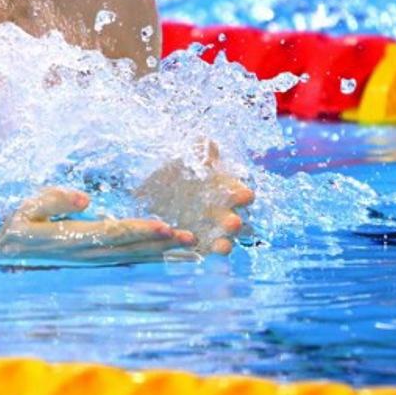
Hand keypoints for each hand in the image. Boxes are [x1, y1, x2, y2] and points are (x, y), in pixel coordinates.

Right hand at [0, 187, 196, 261]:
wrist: (8, 252)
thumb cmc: (19, 223)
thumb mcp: (29, 206)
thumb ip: (55, 200)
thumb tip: (85, 200)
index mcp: (72, 237)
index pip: (112, 233)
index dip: (139, 230)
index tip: (164, 226)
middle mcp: (87, 253)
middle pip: (131, 248)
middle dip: (162, 244)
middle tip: (191, 238)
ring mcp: (93, 260)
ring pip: (133, 257)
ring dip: (162, 253)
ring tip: (190, 247)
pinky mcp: (96, 260)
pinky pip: (128, 260)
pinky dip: (151, 258)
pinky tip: (169, 255)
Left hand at [136, 144, 254, 255]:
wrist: (151, 193)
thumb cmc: (175, 173)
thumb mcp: (183, 161)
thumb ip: (197, 152)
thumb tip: (206, 141)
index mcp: (225, 192)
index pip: (242, 194)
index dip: (243, 195)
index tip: (244, 195)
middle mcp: (222, 214)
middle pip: (236, 221)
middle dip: (235, 223)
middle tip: (233, 222)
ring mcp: (212, 232)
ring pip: (225, 242)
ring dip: (225, 243)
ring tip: (222, 246)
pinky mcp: (198, 246)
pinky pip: (203, 253)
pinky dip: (201, 253)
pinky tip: (194, 248)